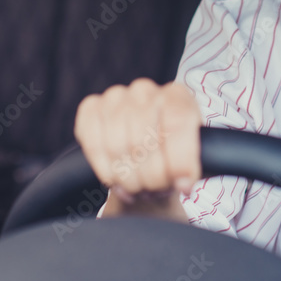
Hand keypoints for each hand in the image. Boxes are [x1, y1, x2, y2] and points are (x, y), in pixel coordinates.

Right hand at [75, 78, 203, 211]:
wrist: (143, 151)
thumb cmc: (169, 154)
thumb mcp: (189, 157)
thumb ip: (189, 168)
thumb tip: (183, 182)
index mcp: (176, 95)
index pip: (177, 123)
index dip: (179, 160)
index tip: (182, 184)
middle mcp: (145, 90)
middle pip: (144, 140)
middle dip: (151, 176)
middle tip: (156, 190)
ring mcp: (115, 97)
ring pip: (117, 146)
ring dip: (128, 177)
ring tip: (138, 188)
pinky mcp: (90, 108)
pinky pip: (92, 143)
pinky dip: (105, 169)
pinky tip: (116, 180)